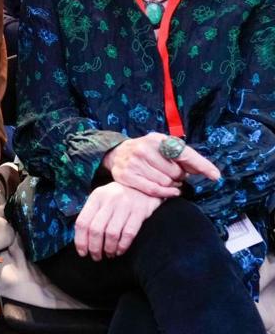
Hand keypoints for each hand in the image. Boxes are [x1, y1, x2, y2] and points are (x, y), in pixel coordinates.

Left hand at [74, 181, 162, 260]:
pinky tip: (120, 251)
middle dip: (94, 248)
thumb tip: (81, 237)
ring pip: (111, 234)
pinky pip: (128, 234)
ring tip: (108, 254)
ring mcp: (125, 205)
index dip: (80, 240)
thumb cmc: (120, 196)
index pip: (82, 222)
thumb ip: (92, 213)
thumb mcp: (103, 198)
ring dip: (108, 248)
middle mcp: (109, 200)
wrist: (147, 184)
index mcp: (96, 197)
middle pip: (96, 230)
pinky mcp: (140, 211)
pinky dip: (122, 246)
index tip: (82, 252)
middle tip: (96, 257)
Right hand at [101, 132, 219, 197]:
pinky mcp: (126, 176)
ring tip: (165, 179)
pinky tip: (168, 191)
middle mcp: (144, 149)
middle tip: (173, 174)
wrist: (117, 152)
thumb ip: (185, 157)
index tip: (215, 176)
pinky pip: (153, 190)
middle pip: (175, 172)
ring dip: (170, 184)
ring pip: (165, 183)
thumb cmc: (148, 151)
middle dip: (178, 176)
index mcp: (157, 139)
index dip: (201, 165)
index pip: (184, 153)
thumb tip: (210, 172)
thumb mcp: (164, 146)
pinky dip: (164, 193)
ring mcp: (134, 163)